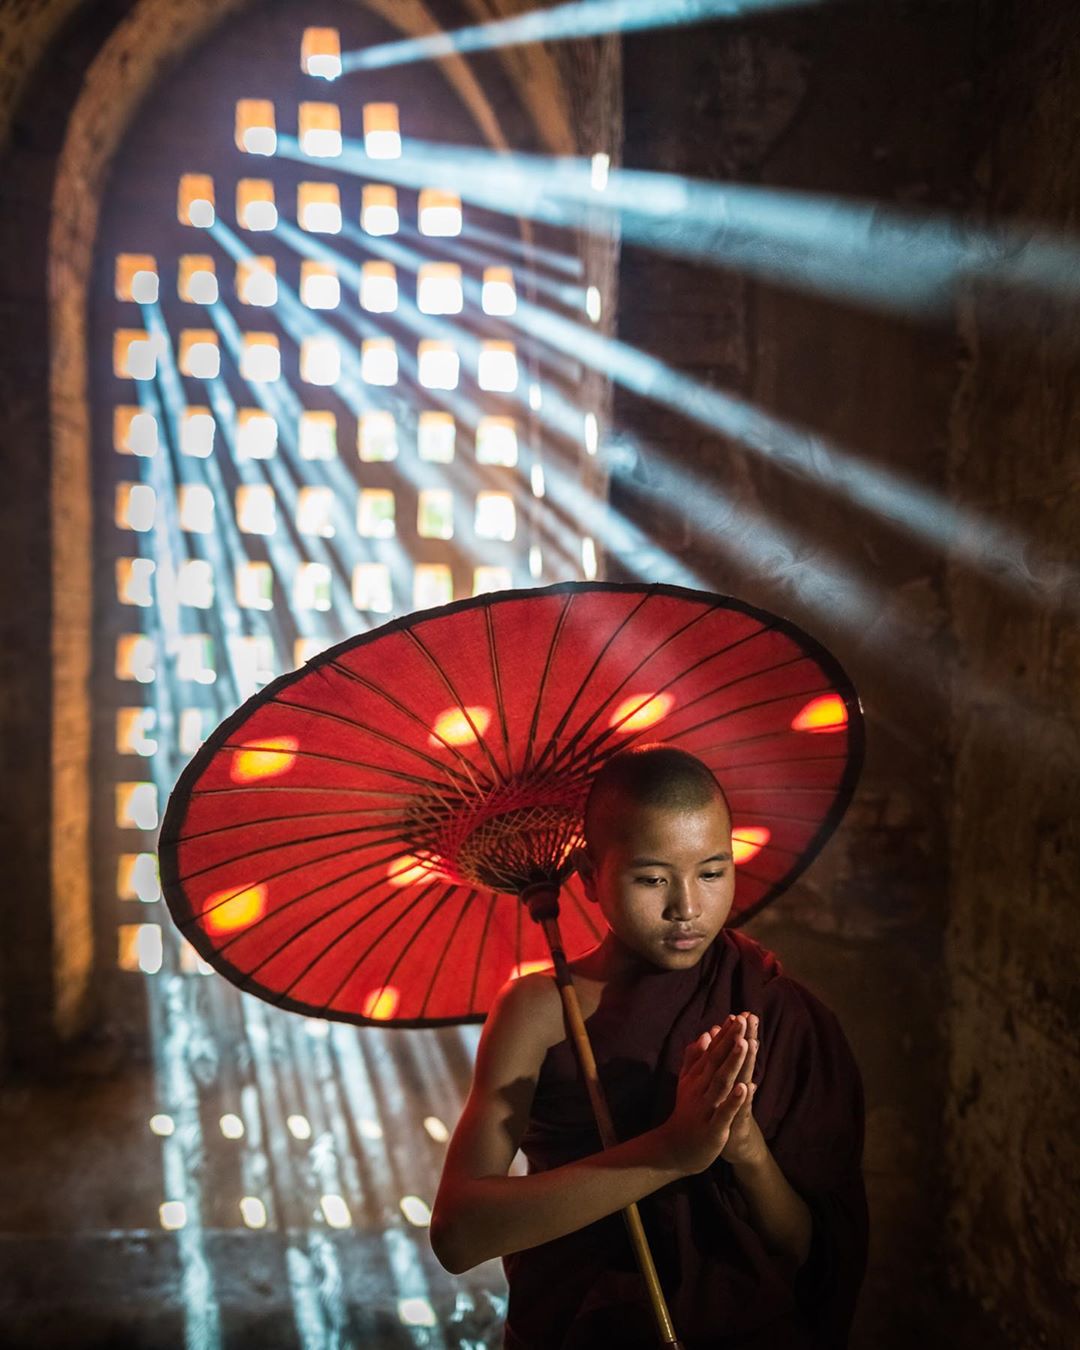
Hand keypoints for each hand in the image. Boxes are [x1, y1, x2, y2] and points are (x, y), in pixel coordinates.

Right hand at [655, 1013, 761, 1174]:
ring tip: (744, 1044)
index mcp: (697, 1078)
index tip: (737, 1016)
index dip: (725, 1035)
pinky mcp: (713, 1129)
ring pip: (721, 1083)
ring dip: (732, 1063)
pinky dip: (734, 1100)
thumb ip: (695, 1059)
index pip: (712, 1052)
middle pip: (717, 1062)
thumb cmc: (686, 1112)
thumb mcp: (688, 1083)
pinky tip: (745, 1088)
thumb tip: (705, 1034)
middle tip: (742, 1020)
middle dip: (730, 1041)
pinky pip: (724, 1113)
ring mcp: (706, 1108)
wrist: (675, 1149)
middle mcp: (700, 1089)